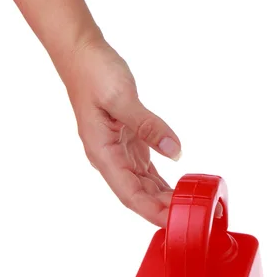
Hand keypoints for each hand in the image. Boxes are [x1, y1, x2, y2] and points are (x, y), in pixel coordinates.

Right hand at [62, 28, 180, 226]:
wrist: (82, 54)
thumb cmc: (94, 73)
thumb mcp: (122, 98)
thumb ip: (148, 126)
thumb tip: (175, 151)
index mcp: (102, 152)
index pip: (130, 194)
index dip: (152, 211)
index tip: (174, 222)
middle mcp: (109, 157)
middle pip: (138, 194)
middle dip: (164, 208)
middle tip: (194, 215)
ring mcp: (117, 150)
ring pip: (142, 184)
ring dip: (164, 196)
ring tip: (189, 206)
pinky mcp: (127, 141)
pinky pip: (145, 168)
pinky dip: (161, 180)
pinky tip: (174, 187)